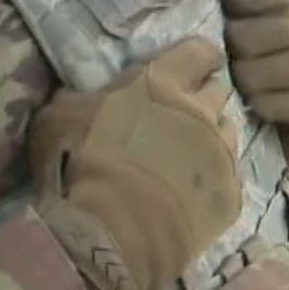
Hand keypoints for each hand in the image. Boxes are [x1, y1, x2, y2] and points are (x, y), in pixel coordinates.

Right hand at [28, 36, 240, 289]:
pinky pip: (229, 180)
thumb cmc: (76, 165)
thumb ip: (79, 98)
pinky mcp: (229, 197)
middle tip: (179, 119)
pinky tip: (190, 198)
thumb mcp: (59, 116)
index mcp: (162, 83)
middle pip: (217, 93)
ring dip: (210, 140)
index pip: (200, 52)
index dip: (197, 59)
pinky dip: (213, 184)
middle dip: (201, 100)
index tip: (192, 68)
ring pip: (227, 135)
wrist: (105, 236)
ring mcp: (220, 155)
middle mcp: (201, 112)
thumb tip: (80, 97)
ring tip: (185, 161)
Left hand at [223, 0, 288, 166]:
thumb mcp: (246, 47)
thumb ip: (236, 20)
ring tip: (239, 83)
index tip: (225, 4)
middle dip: (249, 42)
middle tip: (228, 57)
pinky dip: (273, 105)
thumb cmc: (258, 79)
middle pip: (285, 31)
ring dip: (259, 75)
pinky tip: (255, 106)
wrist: (286, 128)